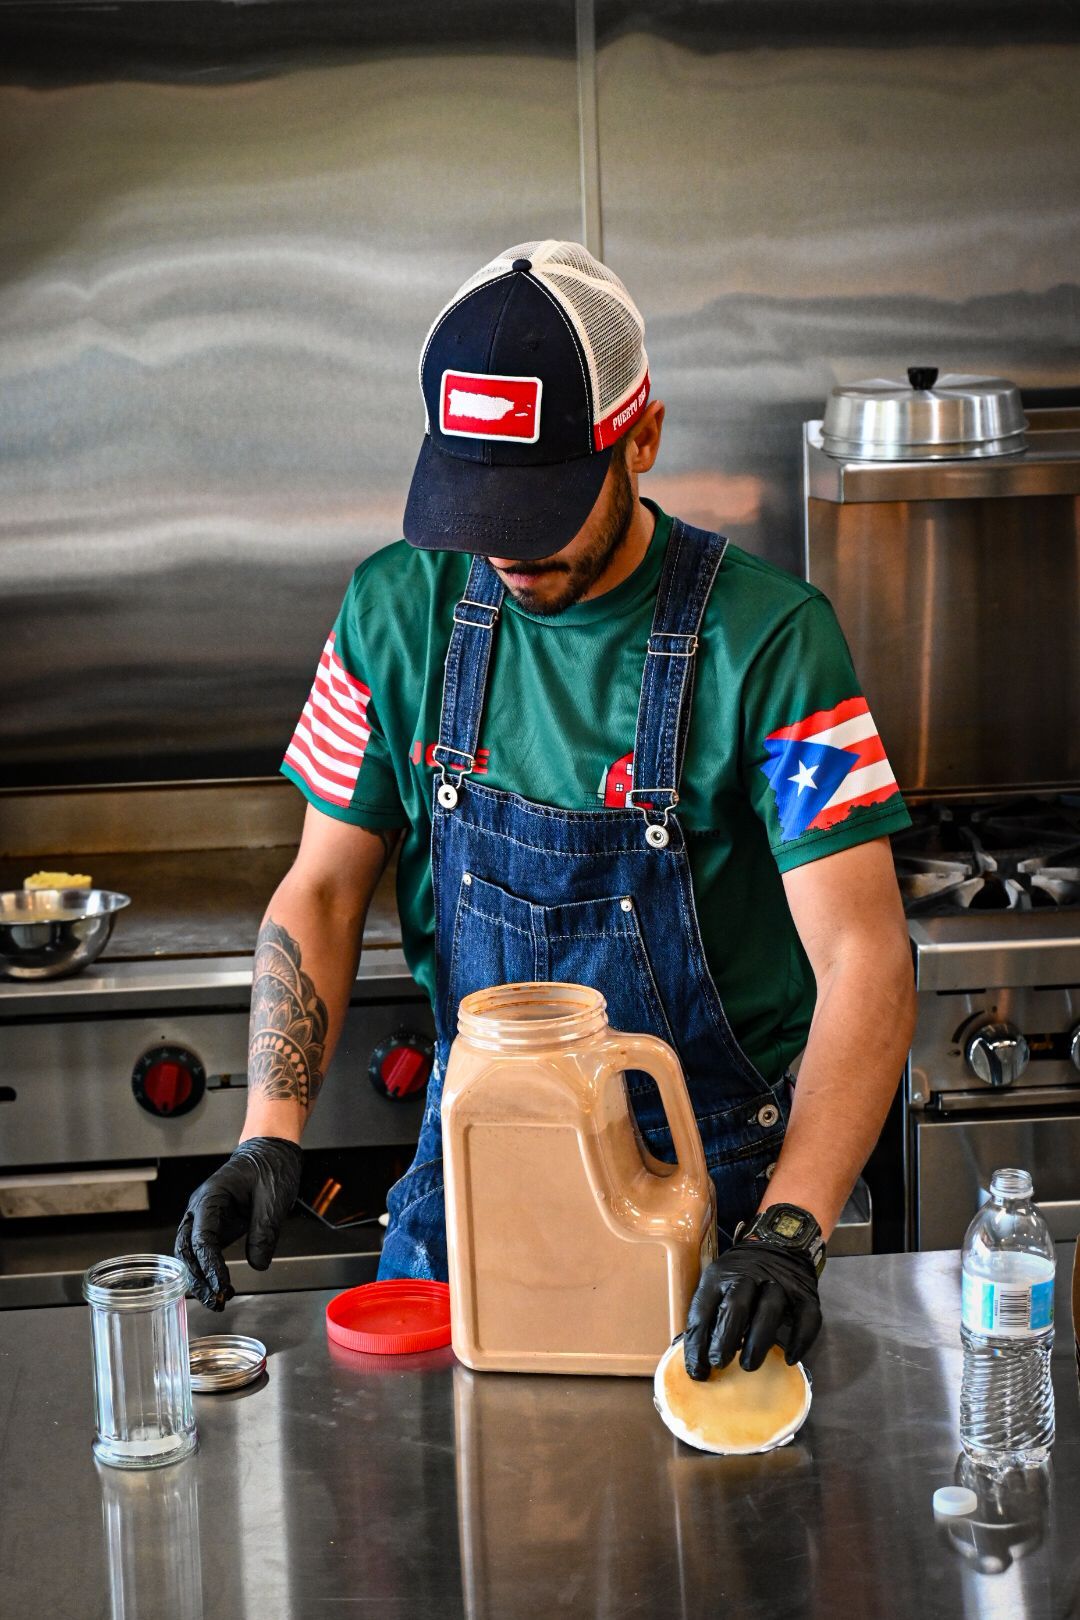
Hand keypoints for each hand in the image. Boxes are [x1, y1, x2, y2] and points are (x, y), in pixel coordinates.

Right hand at [175, 1137, 301, 1310]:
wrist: (272, 1152)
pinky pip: (205, 1252)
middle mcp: (201, 1209)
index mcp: (210, 1198)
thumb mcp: (273, 1198)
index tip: (222, 1286)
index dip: (210, 1266)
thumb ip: (264, 1231)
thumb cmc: (270, 1166)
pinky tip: (221, 1287)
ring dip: (200, 1278)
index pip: (202, 1239)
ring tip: (218, 1300)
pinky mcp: (217, 1227)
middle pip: (186, 1250)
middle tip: (215, 1301)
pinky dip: (209, 1271)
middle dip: (197, 1278)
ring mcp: (206, 1219)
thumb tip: (258, 1264)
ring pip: (191, 1254)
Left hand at [683, 1239, 821, 1378]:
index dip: (697, 1343)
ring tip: (748, 1366)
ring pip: (769, 1310)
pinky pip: (806, 1318)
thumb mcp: (718, 1282)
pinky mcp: (805, 1293)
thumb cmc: (741, 1275)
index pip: (703, 1309)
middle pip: (736, 1306)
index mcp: (720, 1275)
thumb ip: (710, 1313)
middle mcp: (749, 1276)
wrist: (779, 1243)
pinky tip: (790, 1358)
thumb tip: (698, 1357)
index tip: (696, 1371)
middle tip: (719, 1363)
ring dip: (757, 1341)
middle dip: (725, 1338)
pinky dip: (800, 1340)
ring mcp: (780, 1283)